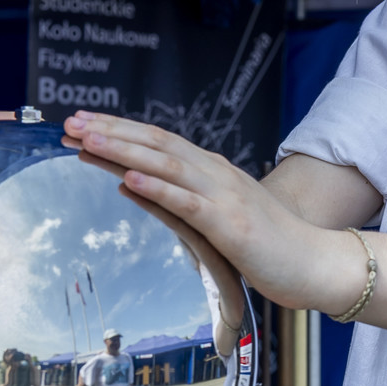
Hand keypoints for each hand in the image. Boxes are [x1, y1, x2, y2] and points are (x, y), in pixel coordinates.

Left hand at [62, 111, 337, 309]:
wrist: (317, 262)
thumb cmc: (270, 245)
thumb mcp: (217, 215)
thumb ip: (179, 199)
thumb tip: (133, 186)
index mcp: (211, 170)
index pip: (157, 140)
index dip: (118, 129)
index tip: (81, 123)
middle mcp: (215, 173)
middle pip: (155, 142)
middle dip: (110, 131)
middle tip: (70, 122)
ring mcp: (223, 197)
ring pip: (166, 164)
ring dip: (123, 150)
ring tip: (87, 140)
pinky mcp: (230, 225)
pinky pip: (187, 203)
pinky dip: (156, 188)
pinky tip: (127, 180)